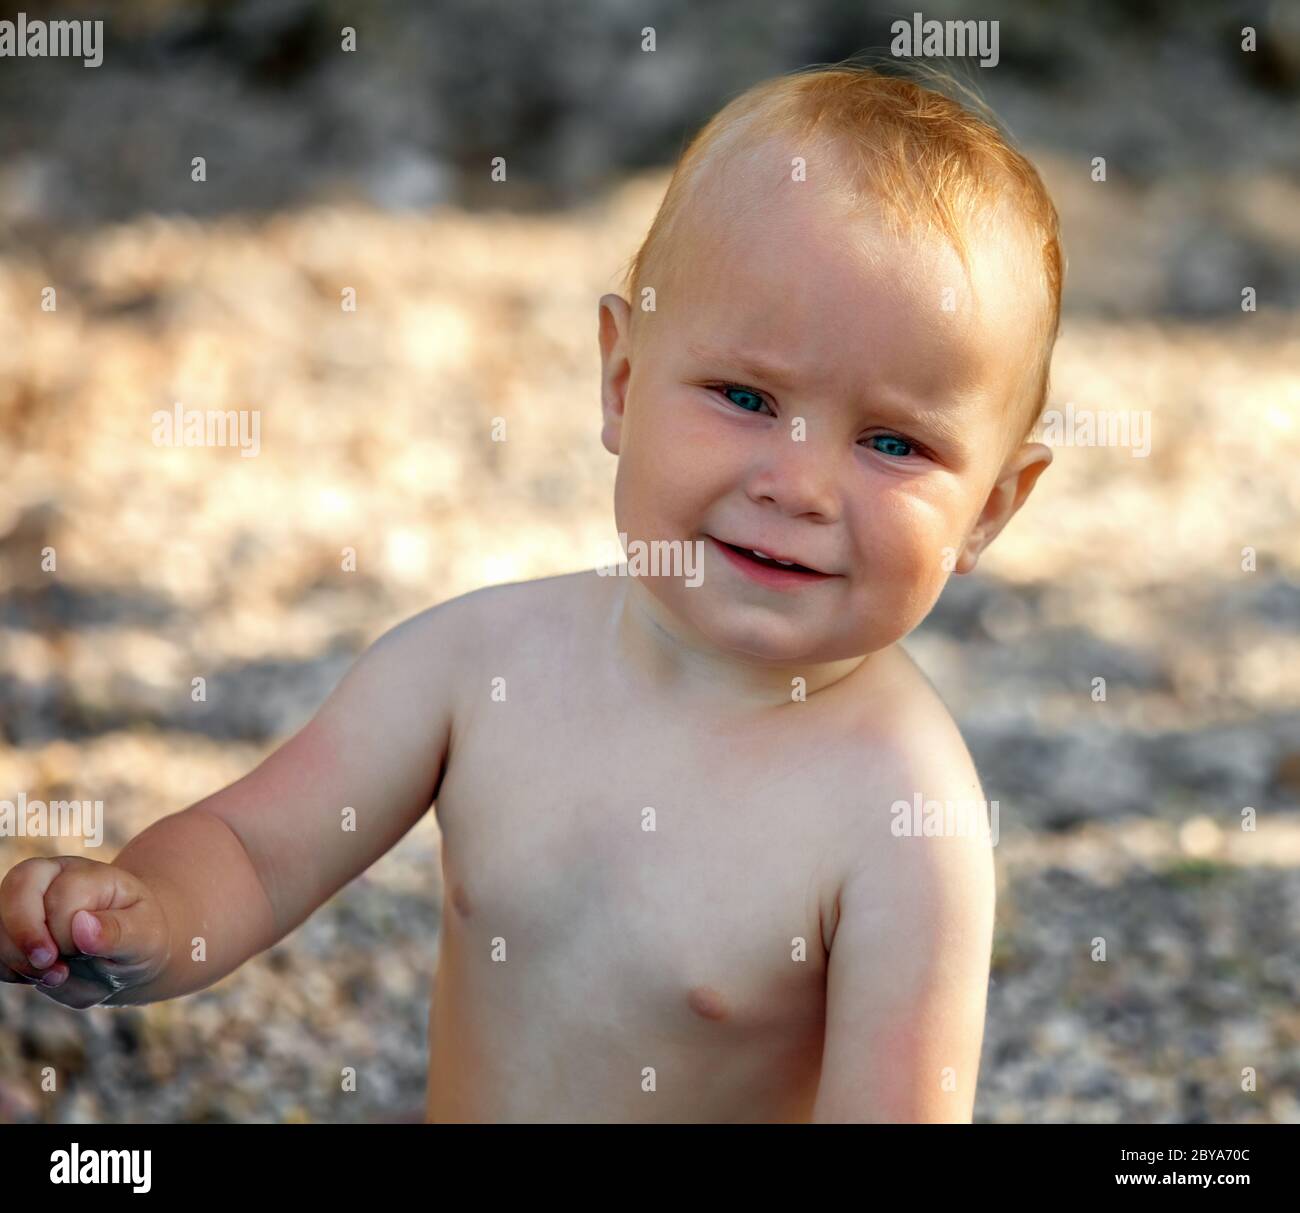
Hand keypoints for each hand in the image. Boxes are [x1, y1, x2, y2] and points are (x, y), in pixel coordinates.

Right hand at [0, 856, 171, 1008]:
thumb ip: (119, 932)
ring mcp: (25, 904)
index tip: (83, 951)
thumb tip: (82, 925)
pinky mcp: (11, 931)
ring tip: (56, 977)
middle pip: (14, 892)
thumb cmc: (140, 937)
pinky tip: (42, 977)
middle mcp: (50, 879)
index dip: (66, 932)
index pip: (62, 895)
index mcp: (88, 874)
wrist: (127, 952)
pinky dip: (13, 972)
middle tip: (51, 968)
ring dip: (19, 962)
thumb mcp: (146, 936)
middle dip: (26, 938)